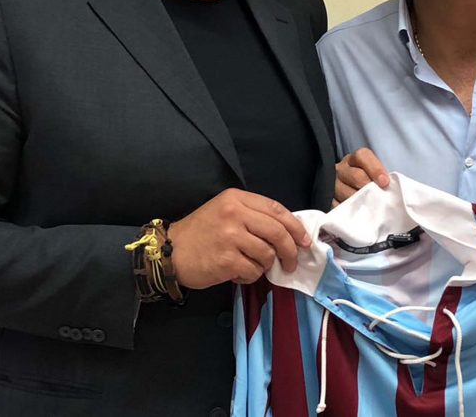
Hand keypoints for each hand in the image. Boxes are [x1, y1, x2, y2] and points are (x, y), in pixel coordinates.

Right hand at [168, 188, 310, 288]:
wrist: (170, 252)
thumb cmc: (201, 232)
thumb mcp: (225, 211)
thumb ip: (253, 215)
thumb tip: (288, 232)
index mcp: (236, 199)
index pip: (276, 210)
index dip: (295, 226)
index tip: (305, 240)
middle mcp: (234, 214)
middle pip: (277, 232)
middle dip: (290, 250)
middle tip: (292, 262)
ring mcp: (230, 237)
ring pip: (267, 254)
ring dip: (265, 265)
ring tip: (251, 265)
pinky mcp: (226, 261)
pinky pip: (253, 272)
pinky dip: (250, 276)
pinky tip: (238, 273)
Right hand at [334, 147, 389, 206]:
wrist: (352, 193)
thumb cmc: (369, 183)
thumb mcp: (375, 174)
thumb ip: (383, 177)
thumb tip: (391, 186)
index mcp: (354, 159)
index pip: (363, 156)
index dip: (375, 168)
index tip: (385, 182)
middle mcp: (341, 169)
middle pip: (356, 176)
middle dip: (370, 188)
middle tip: (380, 198)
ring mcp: (333, 185)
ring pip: (348, 193)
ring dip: (362, 202)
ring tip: (372, 208)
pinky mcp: (329, 201)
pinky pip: (339, 206)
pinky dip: (351, 212)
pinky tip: (360, 214)